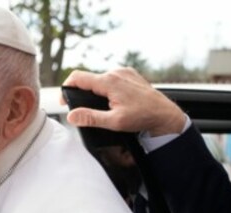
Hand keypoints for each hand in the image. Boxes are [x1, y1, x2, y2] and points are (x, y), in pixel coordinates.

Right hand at [63, 67, 185, 136]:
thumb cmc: (143, 117)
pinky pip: (112, 78)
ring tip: (102, 106)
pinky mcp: (130, 74)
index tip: (65, 100)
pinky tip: (114, 100)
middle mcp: (116, 72)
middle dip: (82, 92)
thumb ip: (90, 118)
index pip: (78, 77)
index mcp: (109, 82)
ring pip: (100, 79)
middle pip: (89, 79)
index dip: (66, 88)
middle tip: (84, 109)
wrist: (164, 114)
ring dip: (96, 91)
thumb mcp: (114, 122)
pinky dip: (107, 88)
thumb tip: (71, 115)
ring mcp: (124, 72)